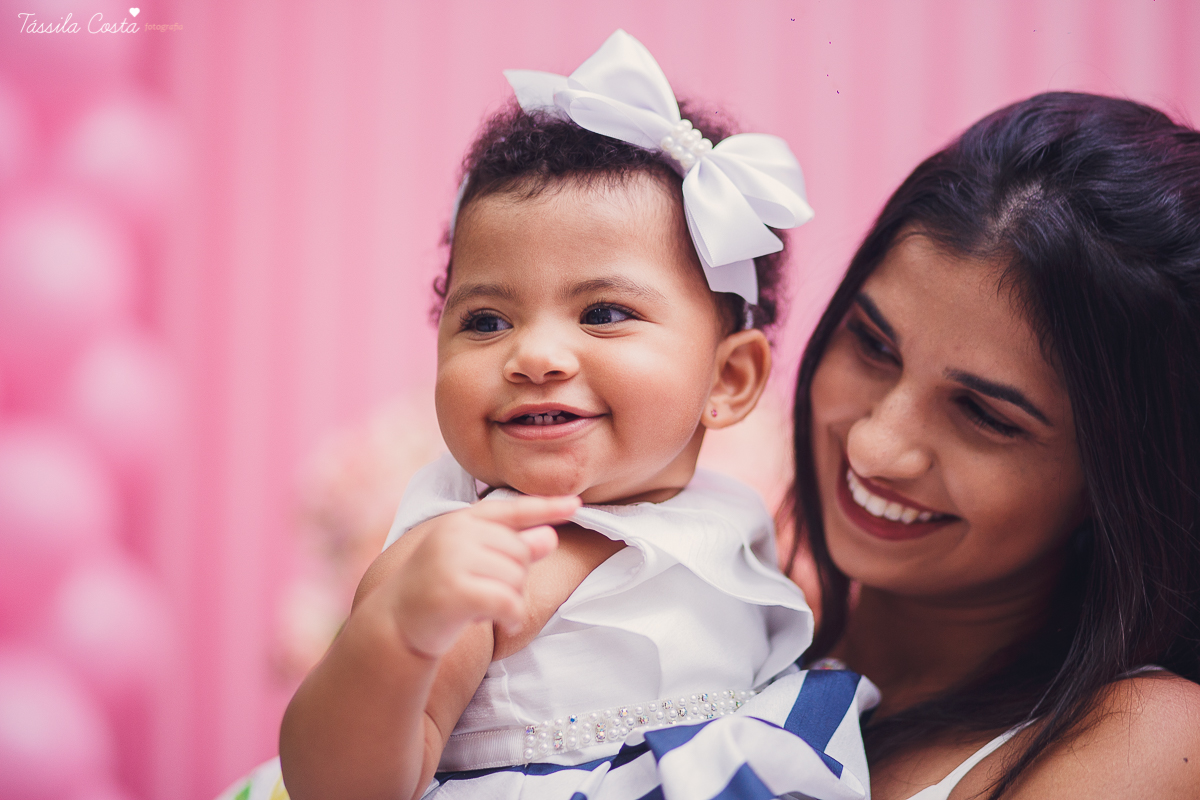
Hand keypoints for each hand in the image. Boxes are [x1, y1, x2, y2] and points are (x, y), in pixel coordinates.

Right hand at [386, 495, 579, 657]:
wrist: (395, 624)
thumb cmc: (440, 590)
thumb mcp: (475, 563)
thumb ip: (511, 548)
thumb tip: (550, 535)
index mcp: (461, 521)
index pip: (512, 510)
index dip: (546, 507)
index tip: (576, 504)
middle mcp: (456, 534)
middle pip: (521, 551)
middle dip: (517, 578)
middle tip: (490, 594)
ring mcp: (453, 560)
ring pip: (517, 578)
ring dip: (512, 600)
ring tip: (485, 607)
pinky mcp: (455, 591)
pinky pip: (509, 602)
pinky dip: (514, 617)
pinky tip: (506, 625)